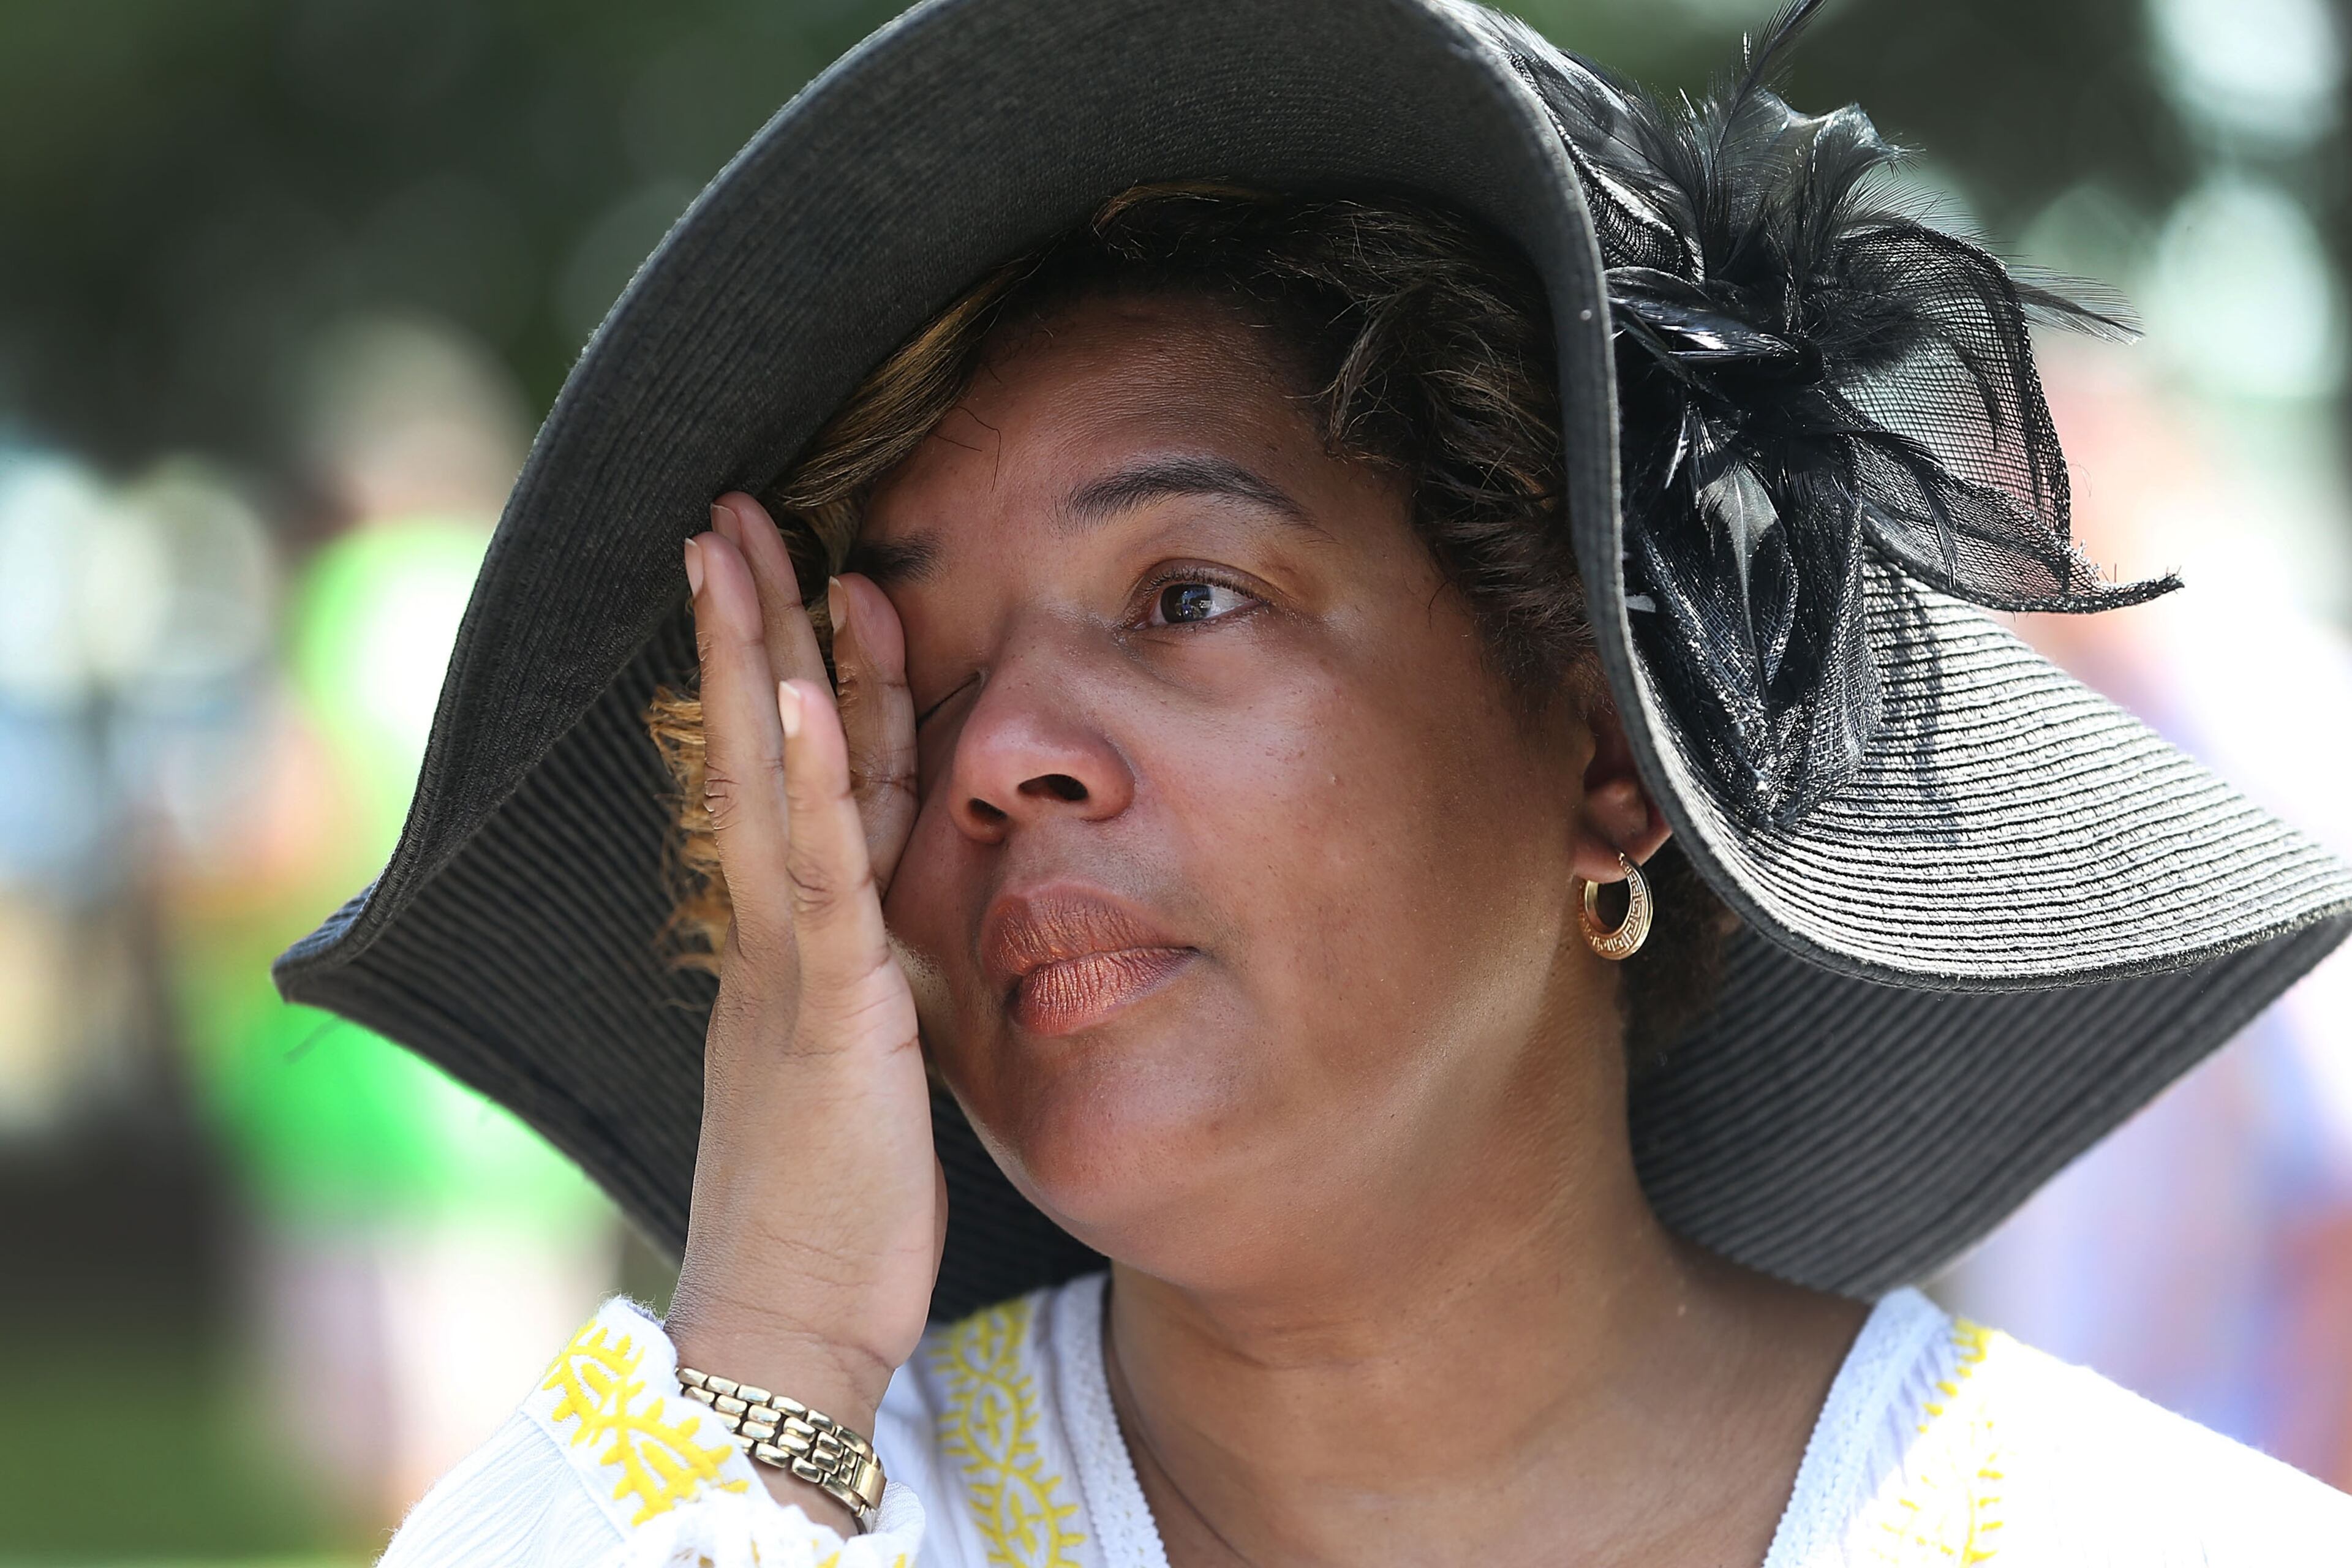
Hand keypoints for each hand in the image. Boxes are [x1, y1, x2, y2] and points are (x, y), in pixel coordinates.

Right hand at [662, 492, 941, 1520]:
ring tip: (745, 543)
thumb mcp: (855, 1076)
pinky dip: (800, 776)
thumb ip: (865, 993)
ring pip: (772, 782)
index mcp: (786, 947)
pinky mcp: (823, 1008)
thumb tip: (890, 947)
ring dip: (758, 656)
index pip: (793, 782)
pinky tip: (792, 689)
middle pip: (758, 750)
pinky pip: (814, 873)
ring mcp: (785, 964)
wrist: (786, 1329)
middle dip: (745, 623)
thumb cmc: (830, 1219)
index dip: (792, 676)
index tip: (795, 579)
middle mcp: (770, 935)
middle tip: (730, 508)